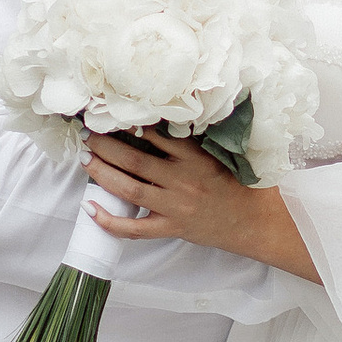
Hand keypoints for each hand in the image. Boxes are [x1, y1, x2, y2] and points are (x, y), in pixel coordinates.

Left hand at [83, 130, 316, 278]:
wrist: (255, 221)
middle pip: (135, 161)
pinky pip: (135, 229)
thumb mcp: (221, 154)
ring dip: (103, 174)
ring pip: (130, 190)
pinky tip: (91, 210)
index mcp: (196, 158)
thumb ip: (194, 141)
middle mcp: (183, 181)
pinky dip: (110, 222)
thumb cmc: (240, 184)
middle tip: (88, 134)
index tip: (113, 112)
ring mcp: (175, 207)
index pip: (158, 135)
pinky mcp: (172, 228)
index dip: (132, 123)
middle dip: (107, 146)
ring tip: (86, 159)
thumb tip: (163, 119)